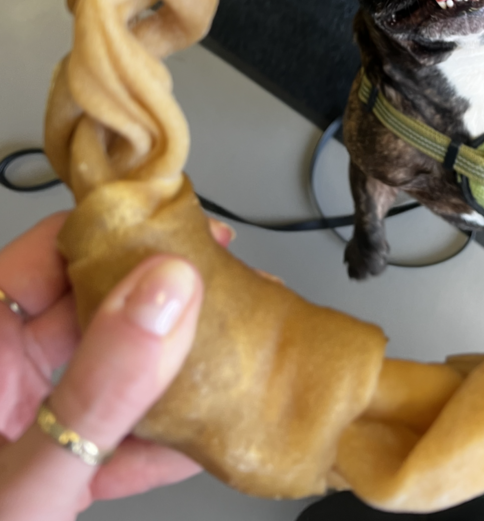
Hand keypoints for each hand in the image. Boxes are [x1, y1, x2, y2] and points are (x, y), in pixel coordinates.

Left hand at [0, 212, 232, 519]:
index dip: (123, 226)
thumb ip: (98, 385)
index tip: (188, 221)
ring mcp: (25, 425)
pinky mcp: (47, 472)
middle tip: (233, 291)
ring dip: (176, 370)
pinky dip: (160, 437)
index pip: (55, 249)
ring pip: (114, 371)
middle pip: (97, 306)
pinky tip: (208, 435)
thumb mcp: (23, 482)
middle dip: (168, 300)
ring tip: (238, 354)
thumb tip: (166, 293)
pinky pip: (112, 436)